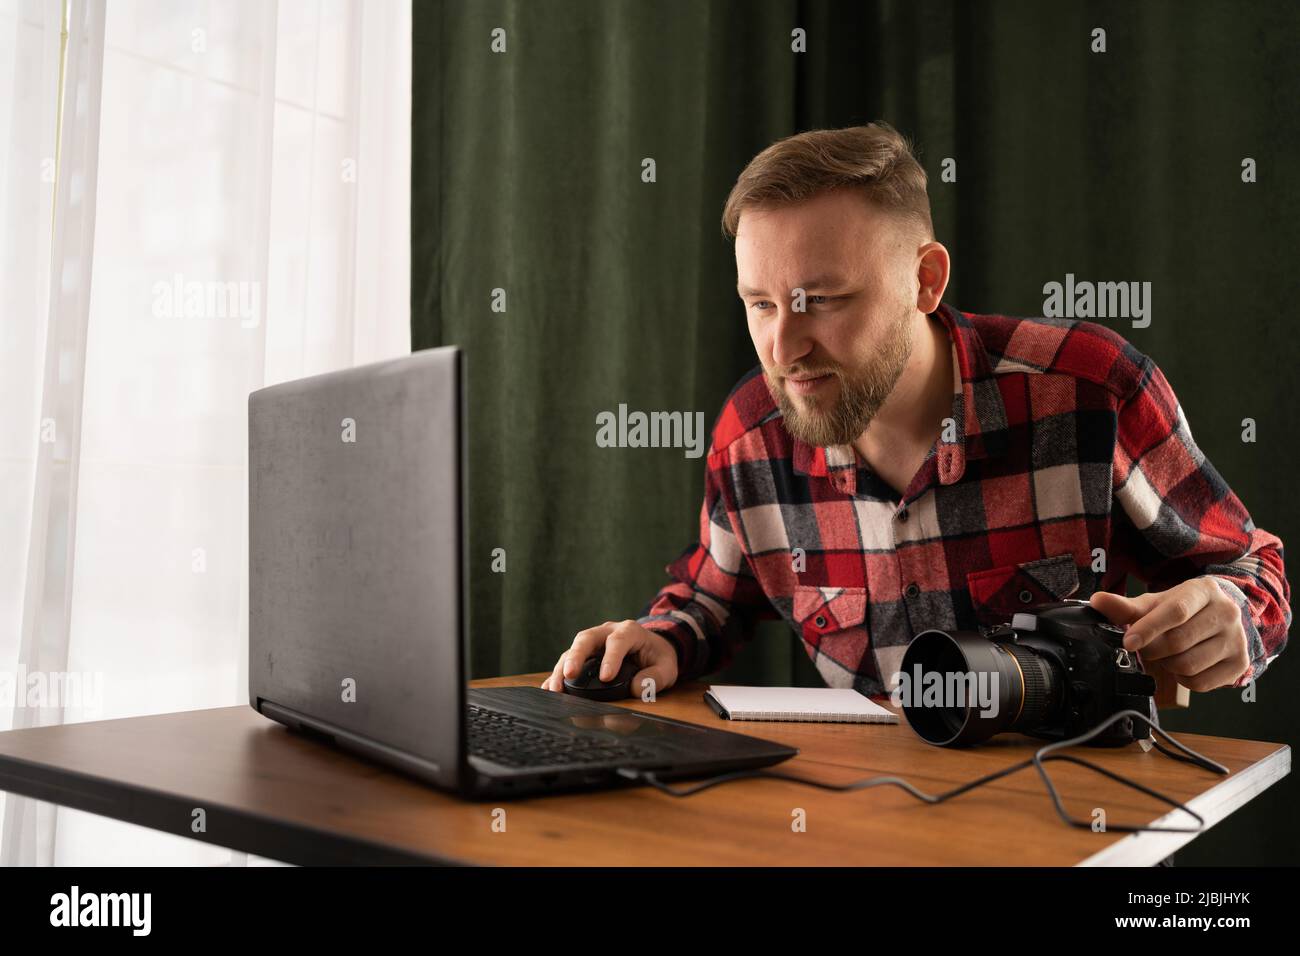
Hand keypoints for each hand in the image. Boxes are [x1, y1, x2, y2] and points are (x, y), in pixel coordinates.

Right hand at [539, 619, 679, 697]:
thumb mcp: (667, 667)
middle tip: (569, 674)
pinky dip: (557, 675)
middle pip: (586, 638)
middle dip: (576, 656)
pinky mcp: (583, 654)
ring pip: (572, 650)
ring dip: (561, 668)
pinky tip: (548, 689)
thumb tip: (637, 689)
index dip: (611, 658)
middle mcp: (606, 632)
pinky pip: (567, 661)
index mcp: (629, 631)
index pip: (618, 641)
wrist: (651, 647)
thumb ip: (656, 677)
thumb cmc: (657, 656)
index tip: (606, 677)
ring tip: (555, 689)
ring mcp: (593, 642)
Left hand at [1089, 579, 1250, 691]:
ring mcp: (1237, 640)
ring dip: (1166, 665)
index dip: (1148, 628)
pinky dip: (1182, 680)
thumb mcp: (1156, 603)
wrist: (1220, 616)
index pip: (1176, 612)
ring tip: (1165, 654)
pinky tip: (1181, 665)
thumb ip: (1126, 606)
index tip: (1128, 641)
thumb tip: (1097, 601)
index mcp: (1204, 591)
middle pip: (1179, 642)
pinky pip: (1200, 684)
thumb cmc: (1182, 608)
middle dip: (1152, 649)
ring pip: (1188, 665)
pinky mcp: (1240, 664)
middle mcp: (1227, 613)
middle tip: (1144, 647)